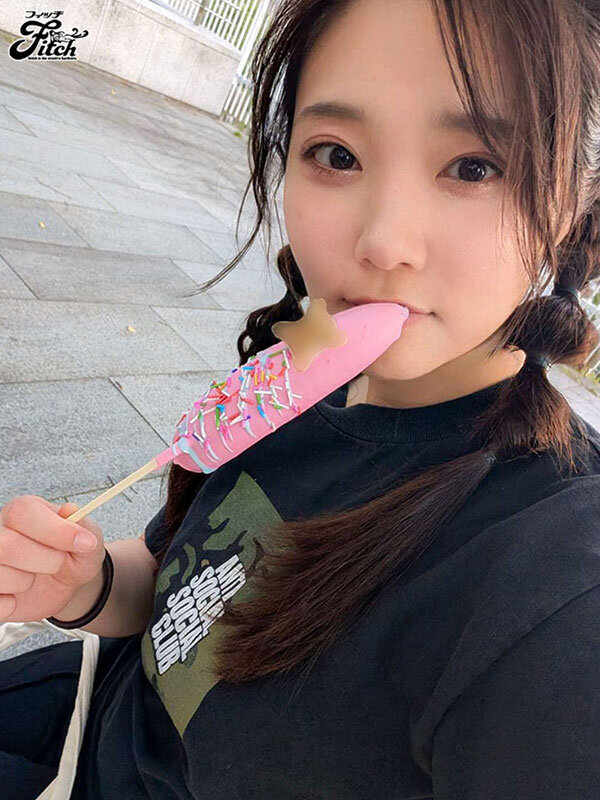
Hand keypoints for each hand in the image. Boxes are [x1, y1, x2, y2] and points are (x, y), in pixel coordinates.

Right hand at [0, 495, 105, 622]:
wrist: (64, 583)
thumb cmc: (72, 554)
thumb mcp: (87, 540)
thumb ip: (82, 525)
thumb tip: (70, 510)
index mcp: (22, 512)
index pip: (23, 513)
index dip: (55, 530)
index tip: (83, 543)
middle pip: (6, 545)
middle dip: (45, 560)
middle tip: (59, 562)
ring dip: (26, 582)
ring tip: (35, 576)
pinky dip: (10, 604)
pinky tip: (19, 595)